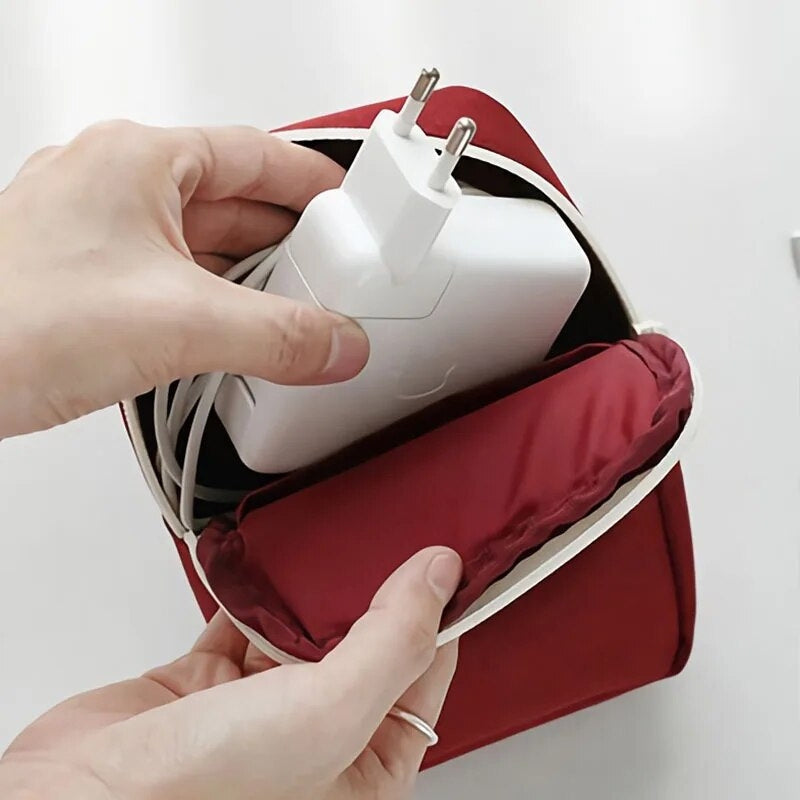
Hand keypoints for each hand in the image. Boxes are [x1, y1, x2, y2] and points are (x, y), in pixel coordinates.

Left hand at [0, 120, 368, 437]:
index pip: (256, 153)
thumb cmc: (6, 322)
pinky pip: (170, 278)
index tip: (351, 206)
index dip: (313, 180)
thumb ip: (278, 336)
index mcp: (137, 160)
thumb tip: (337, 345)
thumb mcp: (178, 324)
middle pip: (232, 199)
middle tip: (333, 269)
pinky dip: (210, 301)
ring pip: (200, 242)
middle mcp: (113, 185)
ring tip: (294, 307)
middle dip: (288, 237)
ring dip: (249, 276)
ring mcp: (95, 233)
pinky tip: (232, 334)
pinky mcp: (84, 281)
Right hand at [0, 547, 461, 799]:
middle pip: (364, 650)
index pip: (422, 680)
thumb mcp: (328, 713)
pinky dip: (251, 593)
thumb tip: (440, 577)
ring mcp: (258, 712)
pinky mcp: (206, 683)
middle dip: (374, 598)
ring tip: (336, 543)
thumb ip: (391, 642)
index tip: (444, 563)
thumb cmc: (201, 796)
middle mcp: (315, 745)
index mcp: (362, 772)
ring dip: (312, 592)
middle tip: (393, 539)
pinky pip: (243, 623)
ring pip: (302, 631)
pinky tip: (263, 564)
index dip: (438, 619)